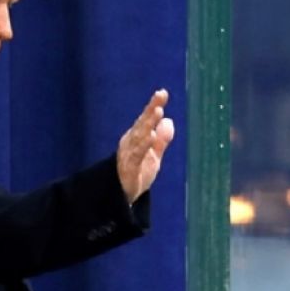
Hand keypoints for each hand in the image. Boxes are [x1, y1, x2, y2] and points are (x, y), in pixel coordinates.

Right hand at [117, 89, 173, 203]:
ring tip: (158, 111)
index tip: (163, 92)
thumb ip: (161, 140)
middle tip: (160, 95)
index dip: (154, 105)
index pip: (147, 119)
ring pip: (139, 136)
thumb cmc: (136, 175)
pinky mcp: (128, 167)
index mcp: (137, 138)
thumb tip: (168, 120)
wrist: (121, 198)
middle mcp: (130, 143)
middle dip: (151, 109)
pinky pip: (137, 154)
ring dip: (148, 123)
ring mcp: (128, 154)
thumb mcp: (154, 157)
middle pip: (142, 123)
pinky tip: (152, 136)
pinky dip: (144, 144)